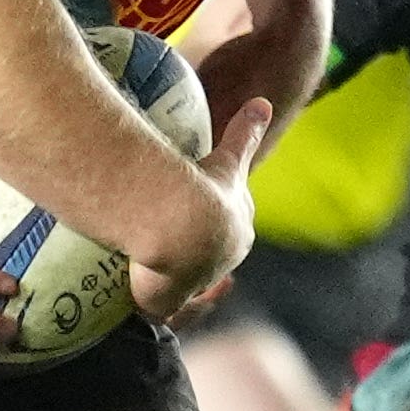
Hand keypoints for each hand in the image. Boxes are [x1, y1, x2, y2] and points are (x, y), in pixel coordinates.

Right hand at [126, 99, 268, 325]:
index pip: (229, 228)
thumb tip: (264, 102)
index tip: (199, 212)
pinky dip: (157, 304)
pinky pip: (164, 308)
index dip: (215, 220)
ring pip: (186, 283)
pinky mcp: (168, 304)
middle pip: (208, 258)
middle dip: (197, 253)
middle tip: (168, 239)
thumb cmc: (206, 192)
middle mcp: (221, 263)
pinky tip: (145, 300)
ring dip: (175, 278)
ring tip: (153, 268)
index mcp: (238, 232)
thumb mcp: (228, 160)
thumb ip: (245, 133)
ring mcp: (195, 284)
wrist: (182, 228)